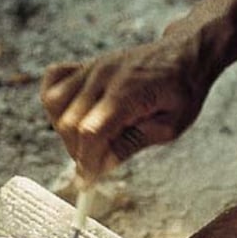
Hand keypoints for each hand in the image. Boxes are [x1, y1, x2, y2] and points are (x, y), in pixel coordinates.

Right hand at [40, 35, 207, 180]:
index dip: (87, 161)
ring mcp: (92, 67)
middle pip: (69, 122)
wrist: (184, 55)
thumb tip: (103, 165)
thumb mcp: (170, 126)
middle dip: (78, 151)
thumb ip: (134, 143)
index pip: (92, 132)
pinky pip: (52, 81)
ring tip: (88, 140)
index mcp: (129, 92)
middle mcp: (104, 76)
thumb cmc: (183, 91)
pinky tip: (72, 115)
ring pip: (54, 103)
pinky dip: (54, 101)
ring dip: (64, 130)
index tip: (87, 182)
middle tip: (96, 163)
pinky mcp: (86, 65)